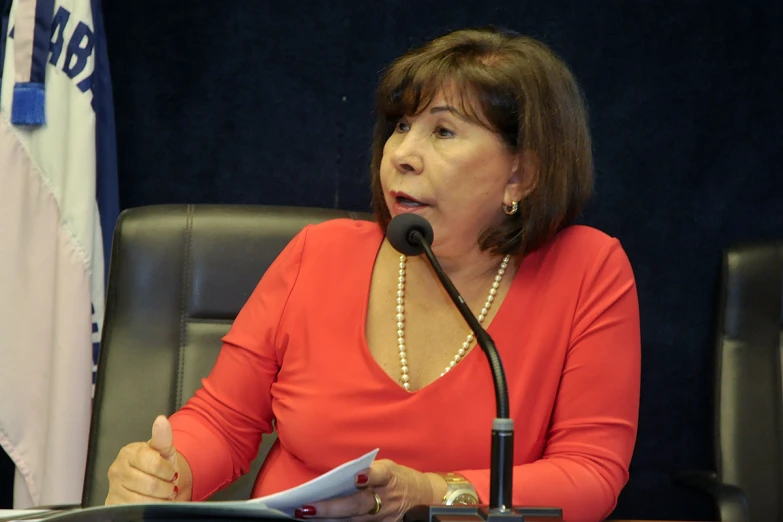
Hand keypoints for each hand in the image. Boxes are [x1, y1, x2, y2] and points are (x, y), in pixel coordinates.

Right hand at [105, 415, 192, 503]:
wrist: (153, 481)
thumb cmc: (158, 465)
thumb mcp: (164, 450)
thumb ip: (163, 437)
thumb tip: (161, 420)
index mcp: (129, 452)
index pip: (153, 463)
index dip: (167, 471)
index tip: (171, 472)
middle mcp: (117, 469)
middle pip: (149, 484)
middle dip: (166, 487)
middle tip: (169, 485)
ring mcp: (113, 487)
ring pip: (143, 500)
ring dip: (160, 499)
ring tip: (163, 493)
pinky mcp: (112, 504)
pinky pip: (135, 510)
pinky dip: (150, 508)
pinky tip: (153, 501)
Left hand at [296, 459, 446, 520]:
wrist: (424, 499)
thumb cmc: (399, 479)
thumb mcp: (389, 467)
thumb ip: (369, 470)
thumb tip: (345, 475)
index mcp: (389, 477)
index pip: (380, 474)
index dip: (370, 476)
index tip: (357, 478)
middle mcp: (386, 498)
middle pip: (358, 504)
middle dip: (332, 507)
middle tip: (307, 508)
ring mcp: (384, 517)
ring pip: (354, 521)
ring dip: (330, 519)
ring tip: (307, 516)